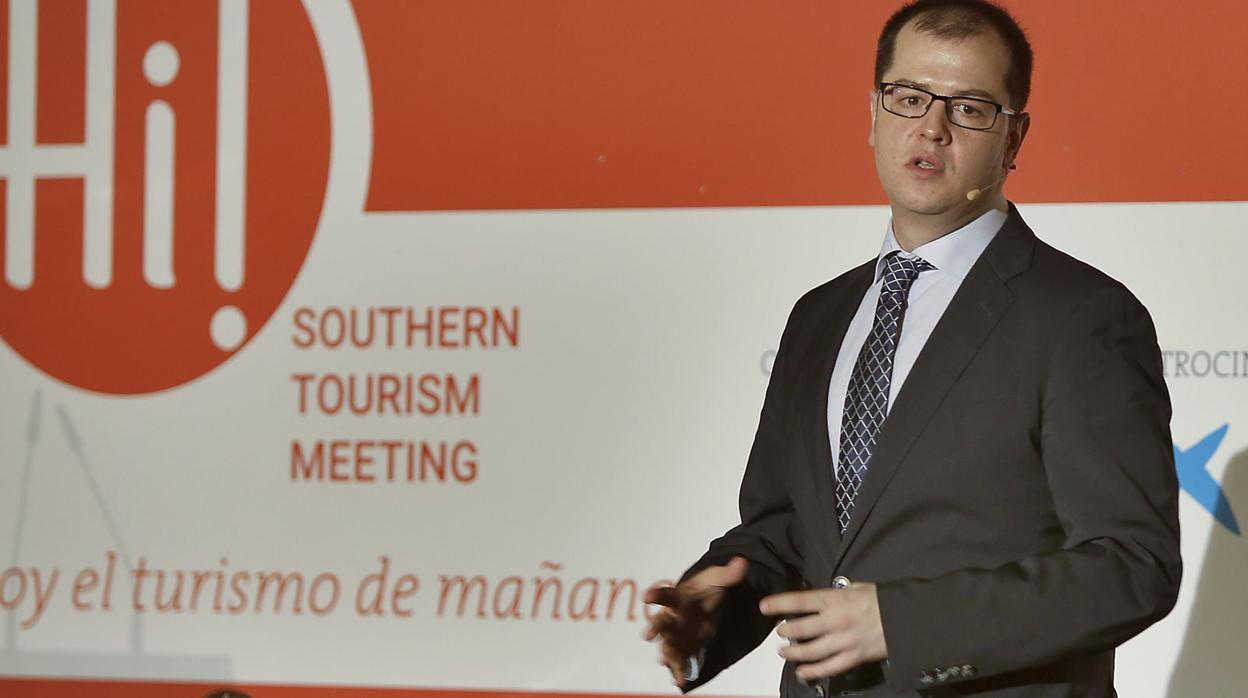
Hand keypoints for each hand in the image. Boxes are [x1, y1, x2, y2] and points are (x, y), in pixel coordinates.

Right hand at [642, 557, 748, 687]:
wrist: (706, 603)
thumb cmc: (705, 589)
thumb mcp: (717, 579)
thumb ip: (728, 574)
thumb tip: (741, 563)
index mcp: (677, 597)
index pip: (664, 594)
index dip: (655, 595)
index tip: (647, 597)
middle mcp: (672, 617)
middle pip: (660, 622)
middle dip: (654, 628)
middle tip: (648, 635)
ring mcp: (677, 634)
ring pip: (667, 644)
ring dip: (665, 652)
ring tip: (665, 660)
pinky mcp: (685, 648)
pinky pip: (680, 660)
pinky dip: (678, 670)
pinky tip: (679, 680)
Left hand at [760, 582, 886, 680]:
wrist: (905, 618)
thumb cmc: (880, 599)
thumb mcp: (856, 587)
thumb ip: (835, 595)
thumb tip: (820, 599)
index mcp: (834, 599)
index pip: (800, 601)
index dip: (779, 604)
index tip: (763, 607)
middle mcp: (835, 620)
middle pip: (800, 628)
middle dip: (785, 631)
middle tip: (779, 632)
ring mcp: (843, 641)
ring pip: (810, 651)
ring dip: (793, 652)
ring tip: (784, 652)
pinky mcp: (853, 657)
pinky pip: (828, 667)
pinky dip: (812, 671)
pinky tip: (802, 672)